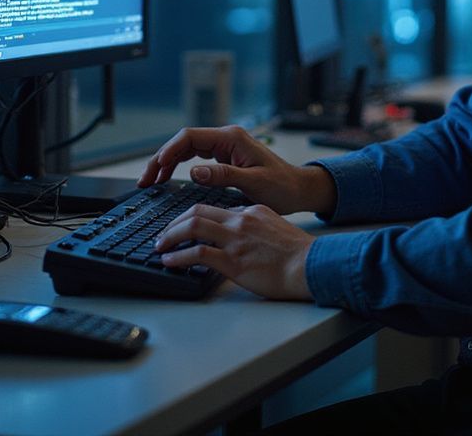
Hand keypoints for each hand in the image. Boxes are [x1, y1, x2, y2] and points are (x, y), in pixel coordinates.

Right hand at [138, 125, 335, 215]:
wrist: (299, 189)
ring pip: (188, 149)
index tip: (154, 170)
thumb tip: (193, 172)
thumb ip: (223, 175)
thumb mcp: (253, 183)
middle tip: (145, 179)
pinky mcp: (226, 157)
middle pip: (184, 141)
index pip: (190, 137)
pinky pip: (196, 157)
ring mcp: (226, 146)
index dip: (168, 152)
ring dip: (168, 162)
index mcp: (231, 138)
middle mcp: (226, 138)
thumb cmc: (282, 186)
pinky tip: (169, 178)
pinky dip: (179, 166)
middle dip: (162, 158)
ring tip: (151, 180)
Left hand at [154, 202, 314, 299]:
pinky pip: (198, 253)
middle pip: (196, 212)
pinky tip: (170, 262)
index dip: (191, 217)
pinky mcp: (233, 261)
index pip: (212, 208)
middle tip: (163, 234)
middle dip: (174, 223)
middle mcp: (240, 221)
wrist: (310, 264)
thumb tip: (238, 237)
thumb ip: (254, 227)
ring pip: (192, 227)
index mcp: (249, 212)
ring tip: (160, 247)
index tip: (181, 226)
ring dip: (170, 237)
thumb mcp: (273, 229)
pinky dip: (179, 256)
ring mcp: (235, 240)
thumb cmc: (297, 254)